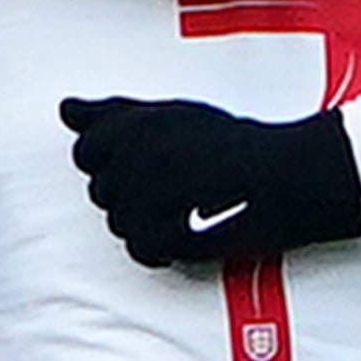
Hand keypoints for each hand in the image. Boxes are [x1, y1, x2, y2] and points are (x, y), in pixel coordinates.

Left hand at [60, 95, 360, 271]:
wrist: (296, 175)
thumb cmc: (234, 145)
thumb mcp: (175, 116)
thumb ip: (116, 113)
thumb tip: (64, 109)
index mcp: (142, 122)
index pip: (86, 152)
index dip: (110, 166)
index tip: (148, 167)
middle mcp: (145, 153)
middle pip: (101, 192)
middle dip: (130, 198)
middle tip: (178, 191)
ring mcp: (160, 194)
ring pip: (119, 224)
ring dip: (148, 225)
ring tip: (187, 212)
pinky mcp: (175, 230)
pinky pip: (141, 249)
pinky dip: (160, 251)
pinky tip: (185, 238)